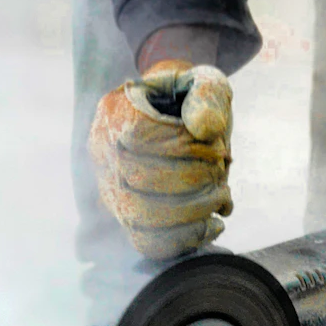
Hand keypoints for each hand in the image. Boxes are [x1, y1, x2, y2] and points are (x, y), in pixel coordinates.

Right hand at [87, 61, 233, 259]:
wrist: (176, 119)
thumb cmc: (191, 101)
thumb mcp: (206, 83)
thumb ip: (208, 96)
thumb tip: (205, 128)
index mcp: (116, 111)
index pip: (140, 137)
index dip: (185, 146)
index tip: (214, 141)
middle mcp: (103, 152)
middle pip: (137, 180)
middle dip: (193, 179)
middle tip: (221, 170)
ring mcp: (111, 188)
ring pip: (141, 217)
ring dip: (194, 211)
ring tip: (222, 196)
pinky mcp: (128, 218)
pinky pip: (148, 242)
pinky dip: (187, 239)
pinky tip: (214, 224)